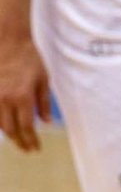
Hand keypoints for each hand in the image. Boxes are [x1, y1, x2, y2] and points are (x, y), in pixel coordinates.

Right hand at [0, 33, 51, 151]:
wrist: (8, 42)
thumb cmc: (29, 58)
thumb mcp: (43, 78)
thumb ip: (43, 102)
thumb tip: (46, 122)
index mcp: (22, 96)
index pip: (27, 127)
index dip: (31, 140)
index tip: (36, 149)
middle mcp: (5, 100)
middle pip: (10, 130)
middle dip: (20, 142)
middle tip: (27, 149)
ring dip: (9, 135)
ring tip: (19, 140)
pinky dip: (0, 124)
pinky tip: (7, 127)